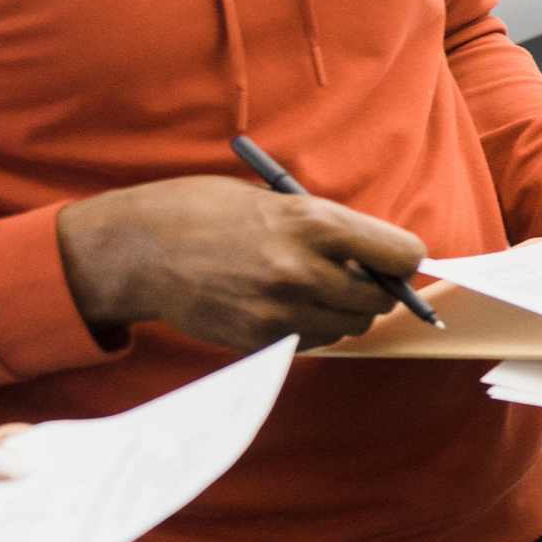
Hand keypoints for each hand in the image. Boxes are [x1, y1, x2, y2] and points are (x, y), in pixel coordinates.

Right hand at [55, 176, 424, 350]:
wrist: (138, 249)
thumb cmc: (204, 211)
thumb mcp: (274, 199)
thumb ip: (328, 227)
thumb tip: (376, 254)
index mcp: (313, 223)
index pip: (402, 255)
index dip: (403, 258)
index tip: (395, 258)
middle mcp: (303, 271)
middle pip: (380, 299)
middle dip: (377, 289)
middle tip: (358, 276)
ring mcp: (282, 312)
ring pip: (350, 327)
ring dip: (344, 311)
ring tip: (312, 286)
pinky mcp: (261, 341)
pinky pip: (314, 343)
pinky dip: (313, 328)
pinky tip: (286, 304)